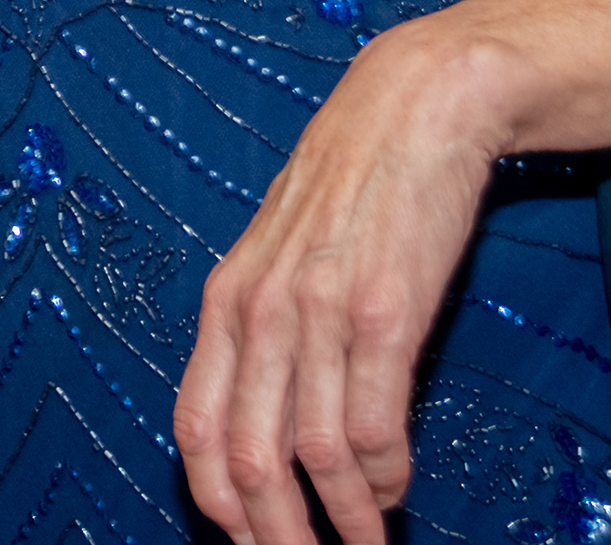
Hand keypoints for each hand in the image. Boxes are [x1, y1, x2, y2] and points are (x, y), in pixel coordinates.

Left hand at [173, 29, 501, 544]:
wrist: (414, 109)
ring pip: (312, 456)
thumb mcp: (282, 257)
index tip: (250, 543)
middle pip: (246, 460)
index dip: (219, 504)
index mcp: (225, 303)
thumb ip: (269, 334)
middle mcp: (259, 311)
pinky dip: (383, 477)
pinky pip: (372, 425)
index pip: (195, 431)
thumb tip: (275, 430)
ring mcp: (318, 311)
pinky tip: (394, 489)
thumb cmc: (353, 188)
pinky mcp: (383, 310)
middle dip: (277, 536)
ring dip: (343, 521)